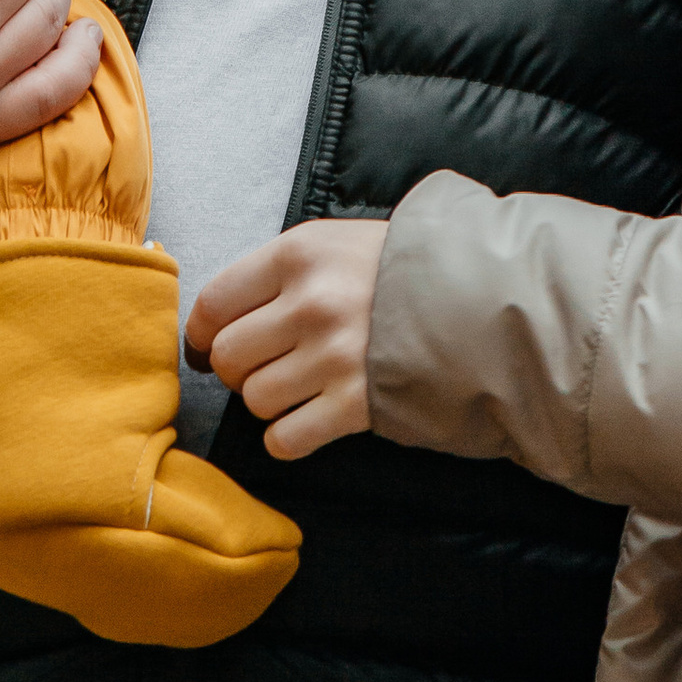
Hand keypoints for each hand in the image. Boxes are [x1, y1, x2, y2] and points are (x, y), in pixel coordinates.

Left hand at [185, 220, 387, 460]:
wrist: (481, 299)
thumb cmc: (401, 267)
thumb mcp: (337, 242)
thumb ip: (281, 270)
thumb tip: (220, 314)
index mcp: (298, 254)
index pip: (213, 302)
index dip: (200, 332)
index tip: (205, 345)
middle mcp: (310, 304)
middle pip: (227, 356)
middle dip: (237, 368)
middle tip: (262, 366)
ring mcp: (333, 357)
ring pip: (254, 399)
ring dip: (267, 401)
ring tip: (296, 388)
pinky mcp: (356, 405)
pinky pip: (286, 439)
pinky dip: (286, 438)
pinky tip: (306, 421)